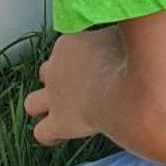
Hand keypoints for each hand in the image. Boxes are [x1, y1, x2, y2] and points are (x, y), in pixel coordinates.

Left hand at [23, 29, 122, 145]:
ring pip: (32, 104)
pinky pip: (42, 133)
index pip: (65, 51)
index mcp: (69, 44)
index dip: (79, 61)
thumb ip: (112, 34)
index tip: (97, 68)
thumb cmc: (133, 57)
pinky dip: (51, 135)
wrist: (131, 85)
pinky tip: (64, 135)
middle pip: (45, 73)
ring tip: (64, 114)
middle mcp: (56, 68)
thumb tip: (122, 30)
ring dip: (45, 108)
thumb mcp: (122, 33)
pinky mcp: (60, 121)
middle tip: (79, 91)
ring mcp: (54, 96)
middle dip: (57, 82)